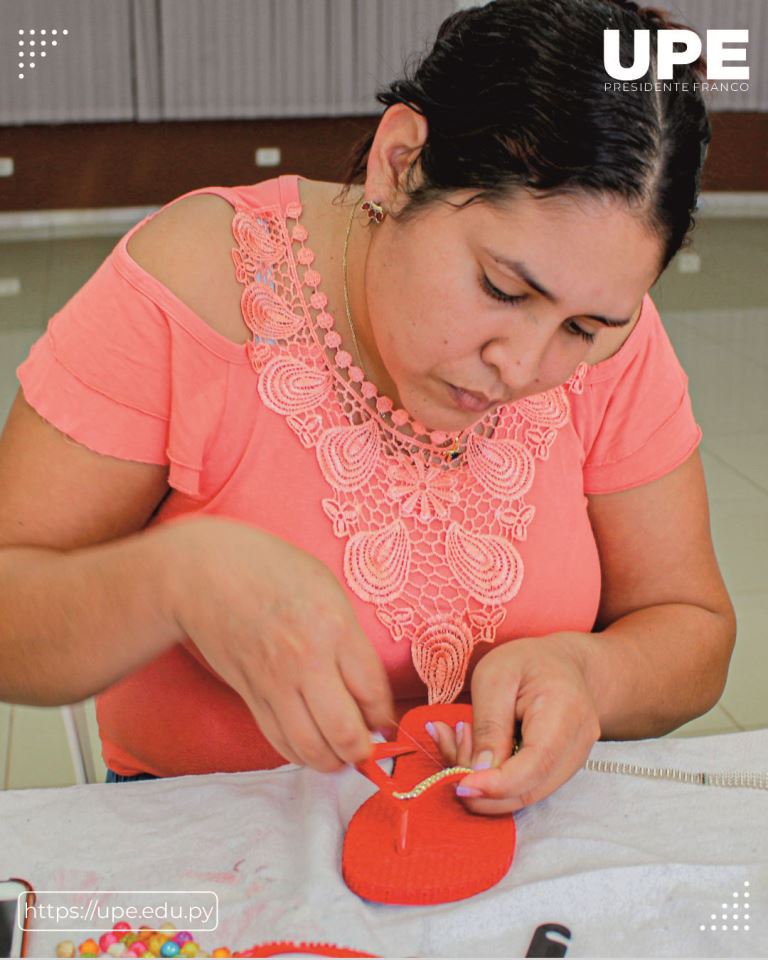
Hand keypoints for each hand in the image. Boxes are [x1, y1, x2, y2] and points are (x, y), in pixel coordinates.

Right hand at [160, 516, 395, 772]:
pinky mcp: (250, 697)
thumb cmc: (276, 572)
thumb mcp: (329, 591)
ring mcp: (274, 684)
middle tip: (370, 747)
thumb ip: (351, 641)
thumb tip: (370, 691)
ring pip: (310, 748)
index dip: (385, 716)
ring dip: (333, 761)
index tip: (387, 721)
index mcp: (334, 628)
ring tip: (343, 755)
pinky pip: (280, 741)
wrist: (209, 574)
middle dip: (364, 750)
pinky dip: (301, 754)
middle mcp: (305, 662)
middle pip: (344, 732)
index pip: (372, 693)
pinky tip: (313, 747)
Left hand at [426, 632, 600, 813]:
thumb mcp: (495, 677)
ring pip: (524, 795)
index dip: (497, 784)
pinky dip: (493, 779)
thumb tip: (478, 773)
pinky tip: (473, 749)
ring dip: (483, 782)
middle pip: (529, 789)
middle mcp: (577, 746)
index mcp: (565, 713)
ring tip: (460, 736)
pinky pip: (525, 787)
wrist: (562, 663)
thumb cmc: (527, 662)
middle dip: (482, 786)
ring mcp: (572, 762)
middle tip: (450, 746)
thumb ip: (488, 725)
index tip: (460, 784)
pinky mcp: (559, 771)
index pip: (535, 765)